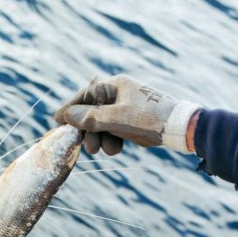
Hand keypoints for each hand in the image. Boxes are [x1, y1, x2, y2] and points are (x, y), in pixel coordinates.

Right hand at [55, 75, 200, 155]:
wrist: (180, 128)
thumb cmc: (149, 118)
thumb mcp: (116, 119)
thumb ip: (90, 118)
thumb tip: (66, 115)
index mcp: (115, 85)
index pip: (85, 95)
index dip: (70, 108)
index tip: (56, 121)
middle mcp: (119, 93)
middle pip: (92, 111)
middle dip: (88, 131)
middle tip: (86, 147)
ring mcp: (126, 107)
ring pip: (103, 124)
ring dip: (100, 138)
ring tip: (103, 151)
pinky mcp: (132, 121)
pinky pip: (114, 130)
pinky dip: (112, 140)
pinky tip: (116, 149)